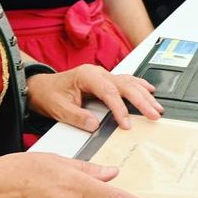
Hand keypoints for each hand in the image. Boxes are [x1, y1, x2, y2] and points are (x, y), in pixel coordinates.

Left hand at [26, 65, 162, 131]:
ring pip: (129, 82)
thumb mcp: (58, 108)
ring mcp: (103, 75)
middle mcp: (98, 73)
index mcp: (87, 76)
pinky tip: (149, 90)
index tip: (126, 124)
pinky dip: (140, 86)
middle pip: (125, 85)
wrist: (41, 87)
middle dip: (142, 100)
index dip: (120, 108)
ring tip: (156, 107)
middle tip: (153, 114)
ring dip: (144, 95)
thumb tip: (95, 124)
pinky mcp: (105, 80)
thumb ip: (76, 116)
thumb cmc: (49, 95)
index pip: (109, 91)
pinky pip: (127, 81)